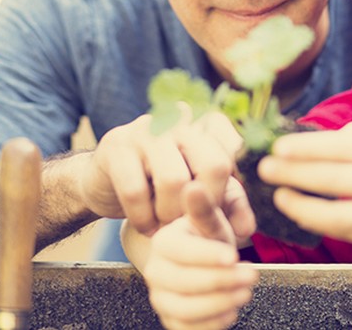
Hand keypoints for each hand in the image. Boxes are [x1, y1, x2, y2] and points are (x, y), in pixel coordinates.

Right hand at [80, 106, 242, 234]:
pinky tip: (145, 226)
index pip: (234, 155)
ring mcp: (147, 129)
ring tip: (164, 229)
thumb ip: (226, 207)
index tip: (210, 214)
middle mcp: (180, 121)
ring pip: (174, 180)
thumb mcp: (197, 197)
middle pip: (213, 165)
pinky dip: (143, 219)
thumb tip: (247, 229)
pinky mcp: (116, 146)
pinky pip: (136, 191)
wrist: (104, 185)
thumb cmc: (159, 190)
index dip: (225, 192)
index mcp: (205, 127)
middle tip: (187, 226)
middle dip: (202, 207)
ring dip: (169, 215)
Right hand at [144, 181, 257, 329]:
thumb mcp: (213, 219)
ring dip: (220, 303)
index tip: (233, 256)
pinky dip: (212, 323)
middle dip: (221, 280)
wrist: (207, 258)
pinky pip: (186, 329)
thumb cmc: (211, 236)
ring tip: (246, 292)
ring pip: (184, 309)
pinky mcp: (170, 318)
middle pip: (182, 283)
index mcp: (164, 241)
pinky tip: (231, 311)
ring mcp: (160, 296)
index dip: (207, 256)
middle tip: (251, 275)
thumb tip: (194, 187)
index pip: (180, 251)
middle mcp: (155, 270)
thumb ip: (205, 208)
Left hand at [258, 121, 351, 258]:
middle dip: (292, 173)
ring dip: (299, 203)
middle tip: (264, 168)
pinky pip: (344, 230)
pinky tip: (302, 211)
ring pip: (333, 212)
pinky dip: (317, 221)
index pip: (341, 147)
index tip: (278, 145)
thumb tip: (320, 139)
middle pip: (331, 177)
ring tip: (278, 194)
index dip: (305, 146)